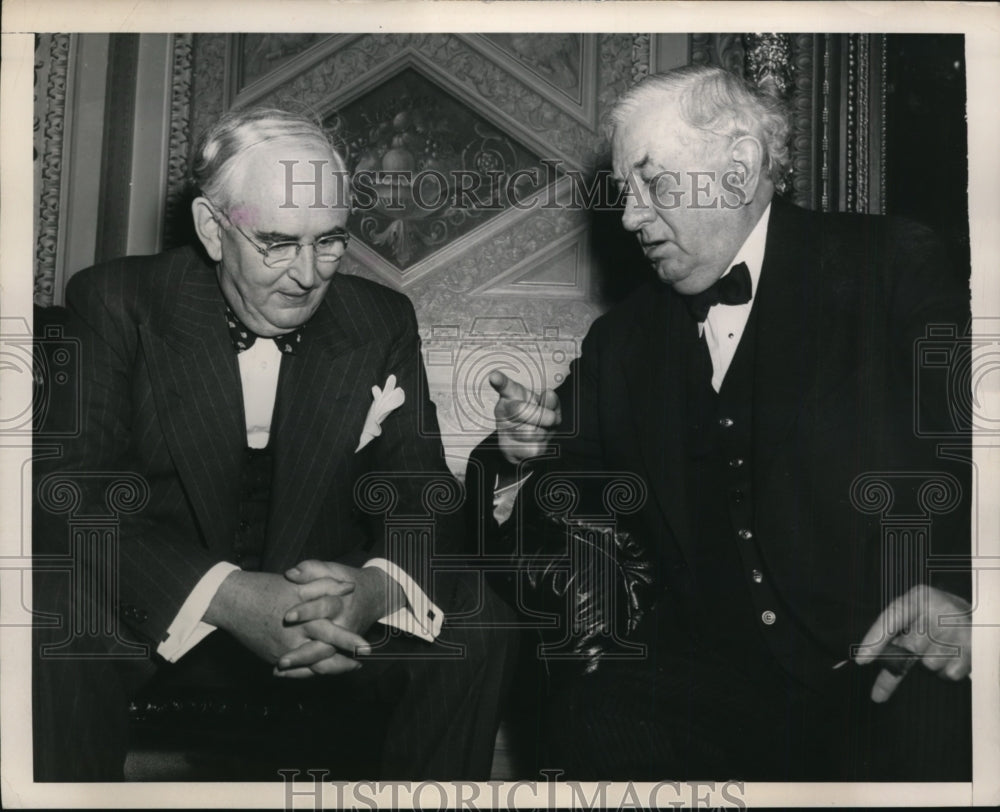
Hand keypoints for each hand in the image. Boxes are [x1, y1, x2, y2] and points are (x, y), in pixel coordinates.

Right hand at [204, 570, 369, 675]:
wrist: (233, 601)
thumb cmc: (268, 588)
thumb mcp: (298, 583)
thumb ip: (326, 584)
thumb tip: (350, 587)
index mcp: (302, 617)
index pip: (331, 631)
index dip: (349, 640)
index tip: (366, 647)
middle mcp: (293, 637)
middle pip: (323, 653)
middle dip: (344, 660)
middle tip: (361, 662)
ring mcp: (282, 650)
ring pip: (311, 666)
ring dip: (331, 667)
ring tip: (350, 666)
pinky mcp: (273, 657)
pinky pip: (296, 670)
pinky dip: (311, 671)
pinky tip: (324, 669)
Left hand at [276, 560, 404, 677]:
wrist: (373, 596)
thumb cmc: (344, 580)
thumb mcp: (331, 570)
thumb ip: (311, 570)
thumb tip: (290, 574)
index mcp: (340, 602)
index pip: (324, 608)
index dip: (306, 611)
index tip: (287, 617)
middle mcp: (343, 625)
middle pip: (326, 642)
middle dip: (304, 652)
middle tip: (283, 660)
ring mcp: (343, 641)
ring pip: (324, 658)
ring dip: (303, 666)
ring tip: (279, 669)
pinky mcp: (340, 650)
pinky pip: (324, 666)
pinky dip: (305, 671)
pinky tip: (283, 674)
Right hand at [489, 370, 560, 464]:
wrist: (526, 441)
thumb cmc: (537, 418)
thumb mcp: (546, 405)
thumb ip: (550, 400)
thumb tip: (549, 394)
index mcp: (511, 395)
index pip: (505, 386)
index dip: (499, 380)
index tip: (494, 376)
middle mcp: (503, 410)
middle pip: (520, 410)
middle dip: (543, 416)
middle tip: (553, 418)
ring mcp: (503, 429)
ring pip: (531, 433)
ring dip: (545, 433)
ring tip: (542, 430)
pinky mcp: (507, 448)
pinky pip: (533, 449)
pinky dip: (542, 446)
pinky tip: (536, 442)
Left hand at [855, 584, 970, 702]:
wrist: (977, 612)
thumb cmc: (936, 615)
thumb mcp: (914, 611)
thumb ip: (892, 630)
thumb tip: (863, 659)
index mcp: (917, 598)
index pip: (891, 619)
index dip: (875, 640)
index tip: (861, 660)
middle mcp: (938, 610)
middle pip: (910, 650)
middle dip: (908, 656)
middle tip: (921, 644)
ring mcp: (958, 629)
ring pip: (929, 665)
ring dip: (931, 663)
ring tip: (941, 645)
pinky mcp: (974, 648)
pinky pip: (949, 674)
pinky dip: (948, 670)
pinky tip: (954, 654)